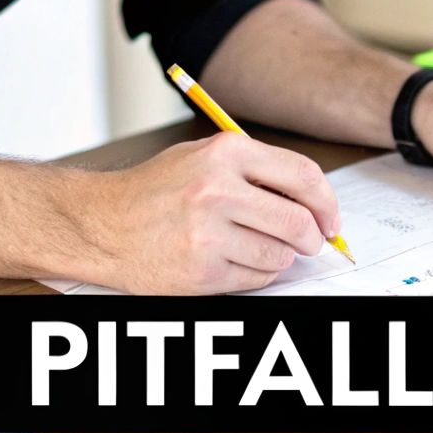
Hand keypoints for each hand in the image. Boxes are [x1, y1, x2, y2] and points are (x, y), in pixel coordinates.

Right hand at [88, 133, 339, 293]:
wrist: (101, 225)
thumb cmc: (154, 191)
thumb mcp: (203, 157)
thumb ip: (257, 171)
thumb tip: (315, 202)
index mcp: (225, 153)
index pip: (304, 176)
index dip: (327, 203)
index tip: (332, 220)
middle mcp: (218, 190)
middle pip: (299, 222)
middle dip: (313, 238)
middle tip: (310, 242)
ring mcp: (209, 234)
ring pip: (281, 256)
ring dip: (279, 257)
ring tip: (253, 247)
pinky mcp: (202, 271)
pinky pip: (257, 279)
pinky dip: (256, 274)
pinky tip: (233, 260)